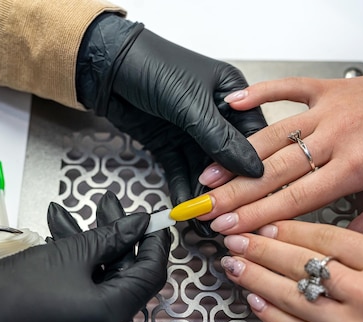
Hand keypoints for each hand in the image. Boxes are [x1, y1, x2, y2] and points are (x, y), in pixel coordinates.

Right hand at [0, 192, 169, 321]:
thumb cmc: (4, 296)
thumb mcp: (63, 256)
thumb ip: (109, 238)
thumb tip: (138, 225)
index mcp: (111, 321)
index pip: (151, 275)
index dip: (153, 242)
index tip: (152, 220)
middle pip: (124, 283)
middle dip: (112, 240)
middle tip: (104, 206)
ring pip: (102, 295)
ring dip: (89, 258)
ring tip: (65, 221)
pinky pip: (86, 314)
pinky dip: (79, 285)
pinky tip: (62, 253)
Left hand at [76, 14, 265, 235]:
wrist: (106, 66)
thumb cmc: (152, 67)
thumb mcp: (192, 104)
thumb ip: (220, 139)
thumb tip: (253, 168)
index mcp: (231, 93)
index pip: (254, 133)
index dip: (255, 162)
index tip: (256, 189)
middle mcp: (215, 113)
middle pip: (229, 155)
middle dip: (229, 183)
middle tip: (230, 210)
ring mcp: (191, 130)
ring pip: (204, 168)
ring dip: (204, 191)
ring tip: (207, 215)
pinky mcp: (168, 143)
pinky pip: (180, 170)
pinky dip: (182, 188)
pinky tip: (186, 205)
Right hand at [199, 48, 362, 234]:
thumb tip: (344, 242)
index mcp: (360, 164)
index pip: (295, 199)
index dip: (256, 217)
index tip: (228, 229)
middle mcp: (338, 135)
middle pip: (272, 171)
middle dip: (233, 195)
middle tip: (204, 210)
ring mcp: (331, 109)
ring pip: (271, 137)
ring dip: (236, 157)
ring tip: (208, 176)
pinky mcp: (330, 88)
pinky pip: (288, 89)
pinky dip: (260, 94)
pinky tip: (233, 105)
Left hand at [219, 187, 362, 321]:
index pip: (328, 237)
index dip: (289, 228)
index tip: (265, 222)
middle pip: (302, 262)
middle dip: (260, 247)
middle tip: (235, 237)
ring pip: (293, 296)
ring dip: (255, 278)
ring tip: (233, 264)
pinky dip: (272, 316)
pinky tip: (254, 300)